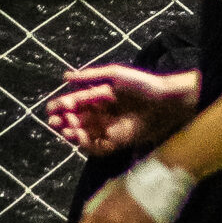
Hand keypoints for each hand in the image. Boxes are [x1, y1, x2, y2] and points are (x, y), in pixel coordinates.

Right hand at [44, 63, 199, 156]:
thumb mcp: (115, 75)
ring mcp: (110, 128)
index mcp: (99, 97)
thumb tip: (65, 76)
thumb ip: (90, 76)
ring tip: (67, 129)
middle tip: (55, 122)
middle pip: (77, 120)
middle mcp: (103, 114)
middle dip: (64, 121)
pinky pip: (99, 147)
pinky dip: (88, 145)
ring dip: (73, 133)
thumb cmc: (143, 84)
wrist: (168, 102)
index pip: (76, 103)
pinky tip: (81, 138)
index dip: (62, 106)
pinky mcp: (119, 142)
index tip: (51, 109)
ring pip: (85, 135)